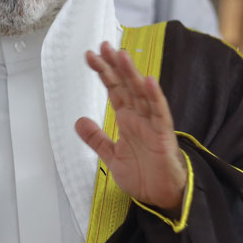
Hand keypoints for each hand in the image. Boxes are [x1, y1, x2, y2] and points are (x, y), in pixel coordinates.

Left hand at [75, 41, 186, 210]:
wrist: (161, 197)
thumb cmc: (143, 175)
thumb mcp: (110, 155)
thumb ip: (96, 138)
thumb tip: (79, 120)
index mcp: (127, 119)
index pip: (114, 90)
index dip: (103, 72)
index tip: (90, 55)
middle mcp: (140, 117)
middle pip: (126, 85)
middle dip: (115, 65)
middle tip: (103, 45)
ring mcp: (152, 125)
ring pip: (141, 94)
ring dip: (132, 74)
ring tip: (122, 54)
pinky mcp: (163, 136)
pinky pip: (160, 114)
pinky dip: (155, 97)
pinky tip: (148, 81)